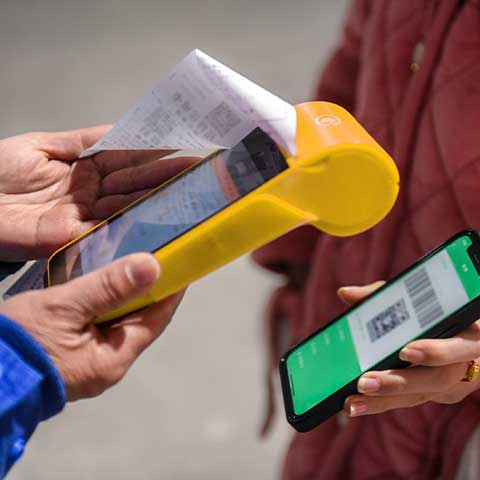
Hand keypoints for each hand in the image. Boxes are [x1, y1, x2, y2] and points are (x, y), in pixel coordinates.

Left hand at [0, 127, 195, 259]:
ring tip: (191, 193)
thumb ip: (84, 140)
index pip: (128, 161)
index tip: (185, 150)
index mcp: (86, 169)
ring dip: (159, 201)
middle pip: (135, 185)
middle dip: (167, 179)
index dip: (156, 156)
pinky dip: (136, 226)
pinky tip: (161, 219)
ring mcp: (87, 217)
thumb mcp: (43, 145)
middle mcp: (93, 195)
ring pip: (130, 206)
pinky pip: (110, 231)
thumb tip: (124, 130)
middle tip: (200, 173)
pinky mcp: (76, 238)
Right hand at [0, 253, 182, 399]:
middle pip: (140, 321)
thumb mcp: (64, 307)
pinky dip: (107, 305)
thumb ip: (108, 287)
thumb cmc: (19, 343)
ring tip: (132, 264)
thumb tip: (154, 266)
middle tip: (156, 256)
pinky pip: (100, 327)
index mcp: (113, 358)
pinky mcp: (73, 358)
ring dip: (127, 296)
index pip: (157, 318)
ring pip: (119, 323)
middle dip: (149, 289)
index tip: (181, 262)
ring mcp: (90, 364)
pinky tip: (103, 285)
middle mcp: (108, 365)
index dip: (172, 289)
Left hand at [338, 282, 479, 417]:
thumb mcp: (416, 296)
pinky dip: (383, 402)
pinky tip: (358, 403)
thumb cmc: (438, 308)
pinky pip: (412, 399)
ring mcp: (456, 383)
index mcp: (470, 333)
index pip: (458, 346)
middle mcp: (467, 362)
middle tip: (365, 383)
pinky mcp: (441, 394)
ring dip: (385, 400)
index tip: (405, 351)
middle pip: (437, 378)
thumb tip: (346, 293)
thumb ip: (383, 294)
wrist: (464, 331)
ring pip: (423, 395)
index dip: (435, 351)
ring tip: (353, 402)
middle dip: (399, 382)